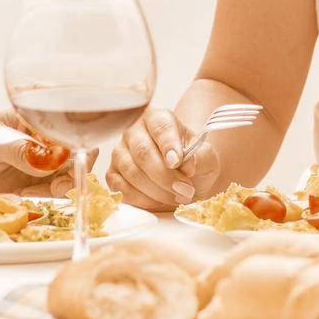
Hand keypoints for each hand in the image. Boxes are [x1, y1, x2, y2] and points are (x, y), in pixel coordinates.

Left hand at [0, 111, 95, 196]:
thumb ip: (16, 149)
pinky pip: (51, 192)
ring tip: (39, 194)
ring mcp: (39, 163)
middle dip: (72, 170)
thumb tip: (44, 160)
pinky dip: (45, 198)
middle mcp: (41, 141)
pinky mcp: (33, 185)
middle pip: (74, 153)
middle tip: (58, 186)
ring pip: (67, 175)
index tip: (67, 161)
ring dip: (60, 187)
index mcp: (32, 121)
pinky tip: (26, 197)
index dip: (74, 144)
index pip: (65, 127)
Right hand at [105, 107, 221, 211]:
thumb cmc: (193, 161)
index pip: (160, 127)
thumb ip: (201, 156)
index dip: (168, 145)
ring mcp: (119, 153)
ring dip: (157, 191)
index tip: (177, 162)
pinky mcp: (112, 175)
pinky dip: (143, 201)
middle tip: (186, 190)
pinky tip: (160, 202)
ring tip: (178, 197)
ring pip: (132, 173)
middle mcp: (133, 131)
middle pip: (143, 152)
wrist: (184, 177)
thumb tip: (187, 165)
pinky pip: (122, 190)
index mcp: (157, 116)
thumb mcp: (206, 156)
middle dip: (165, 176)